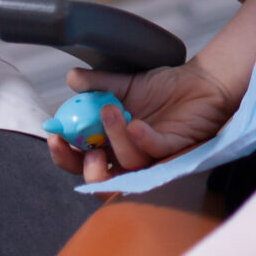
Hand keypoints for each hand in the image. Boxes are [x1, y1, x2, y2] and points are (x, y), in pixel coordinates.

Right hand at [42, 60, 240, 185]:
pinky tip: (136, 123)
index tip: (54, 135)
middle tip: (83, 146)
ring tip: (110, 110)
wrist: (202, 81)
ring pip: (126, 163)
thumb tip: (71, 78)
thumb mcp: (126, 83)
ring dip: (114, 138)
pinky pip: (154, 152)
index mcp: (112, 143)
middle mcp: (130, 155)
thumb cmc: (165, 87)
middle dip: (84, 166)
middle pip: (99, 177)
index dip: (65, 153)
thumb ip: (97, 83)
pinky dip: (142, 139)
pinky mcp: (174, 149)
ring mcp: (152, 156)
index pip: (81, 158)